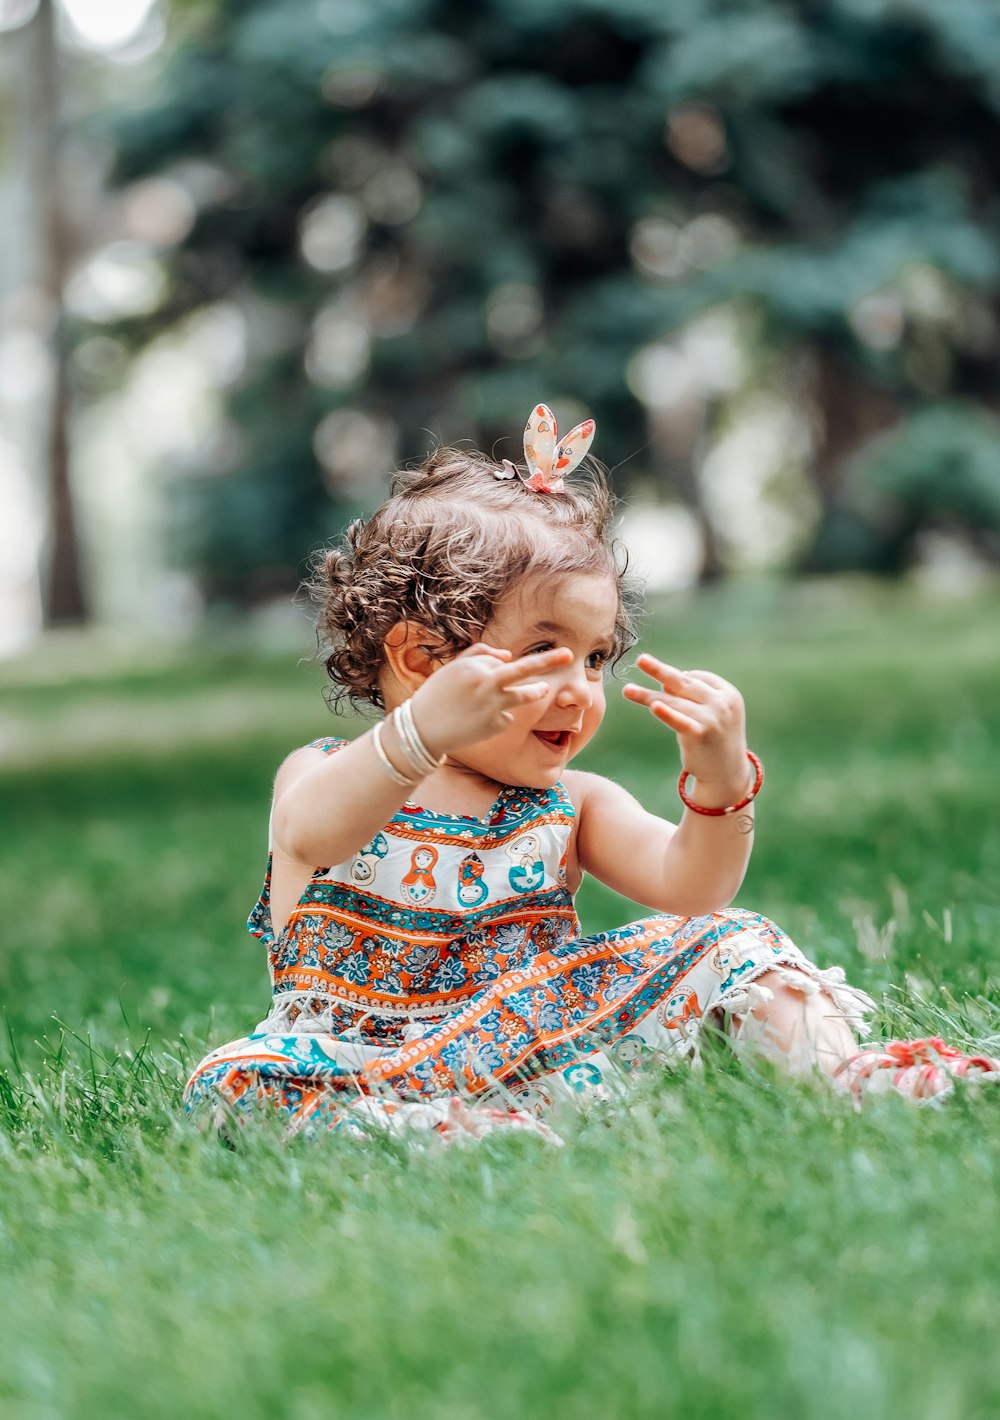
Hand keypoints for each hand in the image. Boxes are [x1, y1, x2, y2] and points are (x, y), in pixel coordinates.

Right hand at [411, 641, 571, 755]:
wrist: (422, 731)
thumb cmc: (437, 694)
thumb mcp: (454, 668)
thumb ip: (481, 654)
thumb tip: (509, 656)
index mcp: (476, 667)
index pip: (505, 660)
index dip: (505, 666)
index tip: (529, 661)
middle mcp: (487, 684)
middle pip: (524, 669)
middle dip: (548, 660)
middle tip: (570, 654)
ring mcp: (493, 706)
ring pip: (525, 695)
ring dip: (537, 690)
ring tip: (544, 687)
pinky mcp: (496, 725)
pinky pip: (507, 716)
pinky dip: (500, 715)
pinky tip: (481, 721)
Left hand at [623, 652, 749, 806]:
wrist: (727, 774)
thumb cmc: (716, 739)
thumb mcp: (710, 714)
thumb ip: (693, 697)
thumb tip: (666, 681)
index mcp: (728, 694)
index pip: (698, 677)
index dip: (679, 679)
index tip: (666, 685)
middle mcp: (722, 703)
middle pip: (684, 683)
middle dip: (660, 671)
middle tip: (640, 660)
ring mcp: (713, 718)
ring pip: (673, 702)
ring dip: (648, 696)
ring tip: (626, 690)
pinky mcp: (701, 735)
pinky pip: (679, 721)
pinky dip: (666, 713)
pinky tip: (653, 706)